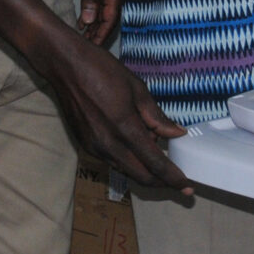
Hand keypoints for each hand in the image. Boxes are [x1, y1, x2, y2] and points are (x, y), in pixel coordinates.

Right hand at [35, 32, 188, 190]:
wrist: (64, 66)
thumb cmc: (103, 70)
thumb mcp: (137, 88)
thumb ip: (156, 116)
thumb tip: (177, 133)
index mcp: (125, 128)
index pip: (155, 163)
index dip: (174, 178)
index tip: (188, 187)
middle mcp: (109, 145)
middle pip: (141, 176)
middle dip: (162, 182)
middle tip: (178, 181)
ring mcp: (94, 148)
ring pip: (126, 170)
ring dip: (144, 168)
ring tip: (153, 145)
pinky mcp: (85, 146)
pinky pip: (113, 161)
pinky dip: (128, 158)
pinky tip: (133, 141)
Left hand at [76, 0, 122, 45]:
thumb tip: (89, 21)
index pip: (111, 19)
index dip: (103, 34)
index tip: (94, 47)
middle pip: (107, 17)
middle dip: (98, 33)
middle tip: (87, 47)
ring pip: (101, 10)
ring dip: (93, 23)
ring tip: (84, 37)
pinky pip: (96, 1)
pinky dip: (90, 11)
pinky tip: (83, 18)